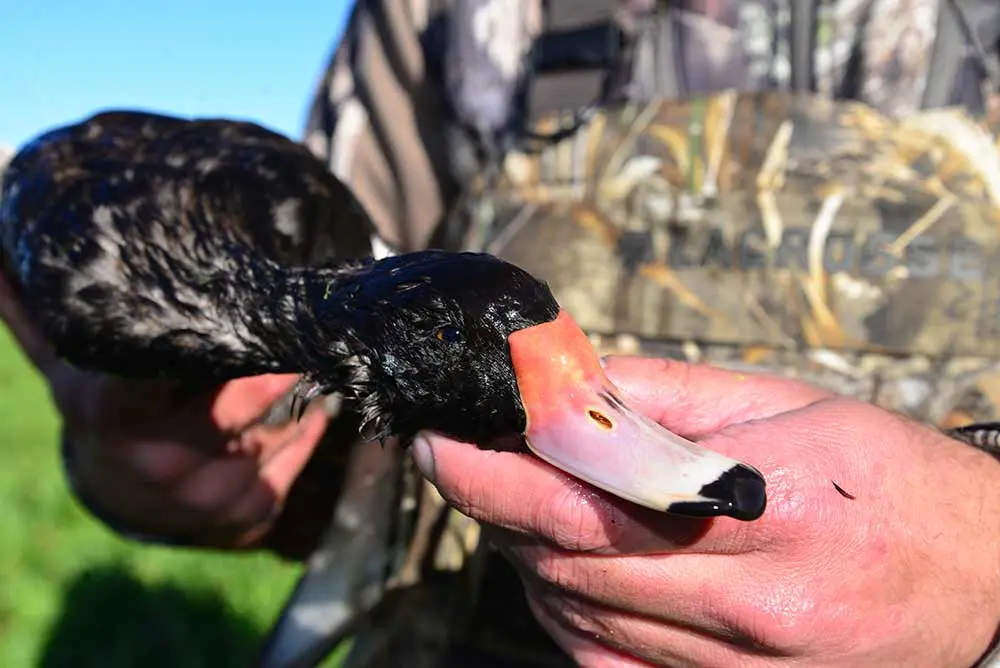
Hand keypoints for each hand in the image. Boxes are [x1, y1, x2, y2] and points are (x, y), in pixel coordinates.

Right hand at [0, 273, 328, 550]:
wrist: (122, 497)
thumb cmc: (105, 409)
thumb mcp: (68, 363)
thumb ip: (35, 312)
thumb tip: (0, 248)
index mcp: (111, 411)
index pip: (157, 369)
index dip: (209, 339)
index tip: (236, 312)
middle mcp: (157, 461)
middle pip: (241, 398)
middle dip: (270, 363)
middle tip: (290, 329)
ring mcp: (202, 497)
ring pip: (279, 426)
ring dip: (295, 395)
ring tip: (293, 368)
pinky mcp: (245, 516)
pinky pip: (297, 456)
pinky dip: (306, 428)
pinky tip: (306, 411)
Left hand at [413, 356, 999, 666]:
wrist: (983, 576)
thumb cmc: (885, 478)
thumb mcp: (786, 406)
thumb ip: (664, 398)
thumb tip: (566, 384)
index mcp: (763, 511)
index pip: (586, 496)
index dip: (492, 473)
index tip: (444, 442)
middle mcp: (748, 607)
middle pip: (566, 560)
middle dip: (500, 506)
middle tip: (483, 459)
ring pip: (574, 615)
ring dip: (530, 554)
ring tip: (539, 505)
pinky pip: (604, 665)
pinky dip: (565, 614)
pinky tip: (575, 572)